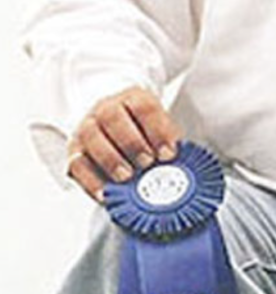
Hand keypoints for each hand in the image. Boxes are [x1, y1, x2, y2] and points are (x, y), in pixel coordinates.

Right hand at [65, 87, 181, 200]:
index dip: (157, 129)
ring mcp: (87, 128)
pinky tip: (106, 194)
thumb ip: (169, 147)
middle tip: (147, 163)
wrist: (116, 128)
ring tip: (126, 177)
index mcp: (133, 100)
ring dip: (110, 159)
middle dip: (132, 142)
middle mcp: (106, 109)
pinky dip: (91, 181)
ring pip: (90, 136)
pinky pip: (76, 164)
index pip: (144, 107)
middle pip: (111, 116)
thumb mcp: (162, 133)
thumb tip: (182, 170)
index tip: (169, 153)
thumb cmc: (145, 135)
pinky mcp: (75, 151)